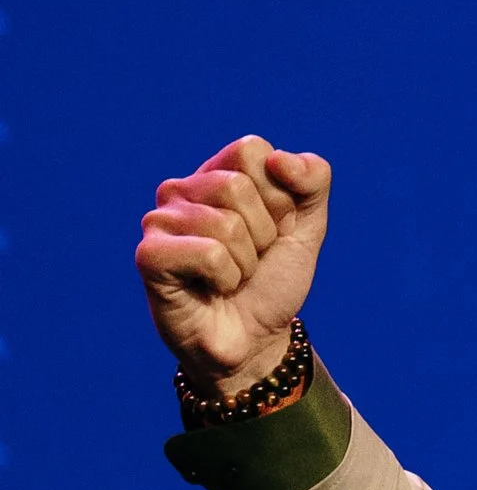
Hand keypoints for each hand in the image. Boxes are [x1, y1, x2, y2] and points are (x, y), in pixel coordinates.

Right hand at [136, 134, 331, 400]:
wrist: (257, 340)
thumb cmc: (272, 281)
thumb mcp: (308, 226)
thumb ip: (313, 179)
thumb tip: (280, 158)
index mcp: (217, 173)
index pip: (251, 149)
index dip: (278, 195)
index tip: (272, 228)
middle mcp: (182, 189)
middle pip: (236, 186)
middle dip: (262, 233)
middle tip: (251, 259)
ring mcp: (161, 221)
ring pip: (225, 224)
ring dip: (246, 262)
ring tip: (232, 277)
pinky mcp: (150, 256)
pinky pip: (208, 253)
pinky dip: (226, 278)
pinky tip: (212, 289)